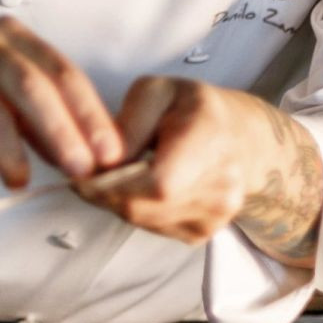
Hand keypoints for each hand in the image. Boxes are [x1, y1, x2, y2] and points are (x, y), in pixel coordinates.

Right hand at [0, 16, 124, 189]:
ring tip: (21, 181)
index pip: (60, 70)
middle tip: (80, 169)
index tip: (109, 152)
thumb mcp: (10, 93)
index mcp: (10, 34)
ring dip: (11, 153)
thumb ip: (48, 119)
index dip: (89, 113)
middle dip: (60, 131)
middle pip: (28, 85)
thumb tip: (91, 160)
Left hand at [76, 77, 255, 244]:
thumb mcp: (156, 92)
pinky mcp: (205, 231)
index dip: (112, 185)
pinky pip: (155, 227)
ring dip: (118, 202)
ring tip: (114, 174)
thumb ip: (128, 124)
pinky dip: (138, 210)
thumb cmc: (193, 107)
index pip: (157, 185)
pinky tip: (140, 186)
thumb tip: (103, 162)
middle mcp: (220, 185)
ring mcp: (216, 214)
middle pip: (144, 207)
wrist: (241, 136)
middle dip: (105, 193)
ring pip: (144, 220)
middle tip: (86, 174)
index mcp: (208, 140)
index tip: (81, 175)